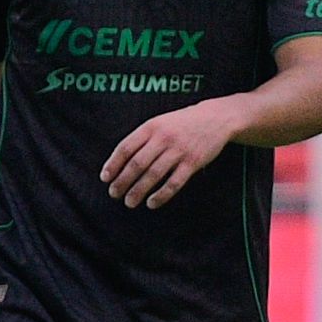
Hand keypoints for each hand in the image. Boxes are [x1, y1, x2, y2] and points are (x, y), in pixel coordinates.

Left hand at [103, 97, 239, 208]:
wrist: (216, 118)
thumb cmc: (182, 123)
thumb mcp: (160, 122)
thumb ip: (142, 138)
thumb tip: (120, 161)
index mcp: (151, 127)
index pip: (126, 147)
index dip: (113, 164)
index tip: (105, 178)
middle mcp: (163, 138)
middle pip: (137, 164)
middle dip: (122, 181)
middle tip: (114, 194)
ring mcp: (179, 151)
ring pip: (153, 175)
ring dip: (138, 191)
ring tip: (129, 202)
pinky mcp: (193, 162)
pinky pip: (174, 183)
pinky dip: (161, 195)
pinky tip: (152, 203)